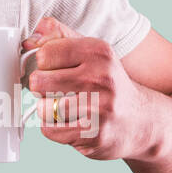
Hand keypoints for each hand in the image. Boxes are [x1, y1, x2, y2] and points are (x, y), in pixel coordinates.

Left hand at [23, 16, 151, 160]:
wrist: (142, 120)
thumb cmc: (108, 84)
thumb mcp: (91, 53)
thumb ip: (59, 37)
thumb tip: (30, 40)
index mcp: (98, 52)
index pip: (44, 54)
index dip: (44, 65)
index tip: (54, 70)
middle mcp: (101, 78)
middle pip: (38, 82)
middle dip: (42, 89)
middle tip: (58, 91)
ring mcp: (99, 108)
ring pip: (42, 108)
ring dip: (48, 111)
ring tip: (66, 108)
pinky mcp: (95, 134)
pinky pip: (50, 130)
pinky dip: (54, 128)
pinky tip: (72, 123)